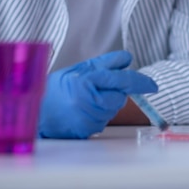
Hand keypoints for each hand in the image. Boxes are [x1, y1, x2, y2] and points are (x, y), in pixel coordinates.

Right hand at [38, 50, 157, 138]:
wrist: (36, 115)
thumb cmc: (54, 90)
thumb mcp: (78, 70)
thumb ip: (104, 63)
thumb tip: (127, 58)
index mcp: (86, 82)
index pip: (121, 79)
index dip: (139, 81)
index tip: (152, 85)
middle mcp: (89, 101)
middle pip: (120, 95)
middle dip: (115, 90)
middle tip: (97, 87)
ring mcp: (90, 118)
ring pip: (114, 108)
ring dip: (107, 102)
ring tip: (85, 99)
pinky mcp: (89, 130)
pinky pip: (105, 119)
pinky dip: (99, 114)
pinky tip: (83, 111)